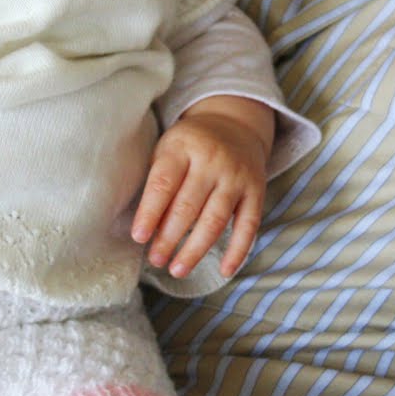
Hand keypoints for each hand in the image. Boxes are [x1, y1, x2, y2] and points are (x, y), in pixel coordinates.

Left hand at [131, 96, 273, 278]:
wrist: (235, 124)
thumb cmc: (190, 146)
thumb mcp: (167, 150)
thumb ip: (157, 183)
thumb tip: (146, 232)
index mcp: (182, 147)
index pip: (163, 184)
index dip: (149, 213)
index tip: (138, 238)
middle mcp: (212, 160)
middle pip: (188, 206)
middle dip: (169, 238)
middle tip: (156, 260)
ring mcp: (237, 176)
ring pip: (215, 220)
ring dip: (195, 249)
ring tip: (177, 269)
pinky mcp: (256, 190)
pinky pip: (249, 225)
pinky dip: (238, 251)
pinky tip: (224, 271)